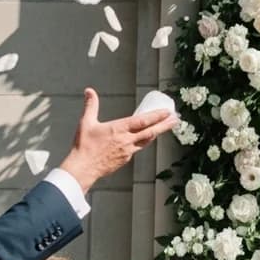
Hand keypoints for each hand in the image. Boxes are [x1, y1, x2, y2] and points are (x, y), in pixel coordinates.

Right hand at [57, 88, 178, 192]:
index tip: (167, 112)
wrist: (83, 168)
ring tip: (168, 126)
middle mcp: (127, 140)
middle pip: (151, 131)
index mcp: (119, 129)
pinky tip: (149, 137)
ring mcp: (128, 150)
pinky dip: (146, 141)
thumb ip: (91, 105)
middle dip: (165, 124)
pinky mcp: (126, 158)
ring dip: (158, 132)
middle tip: (176, 119)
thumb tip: (89, 91)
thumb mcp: (86, 122)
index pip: (142, 121)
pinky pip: (139, 147)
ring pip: (147, 140)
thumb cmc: (84, 146)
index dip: (157, 116)